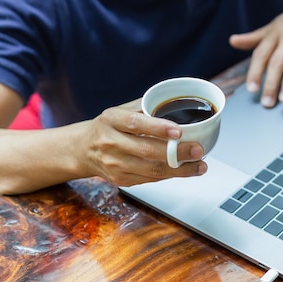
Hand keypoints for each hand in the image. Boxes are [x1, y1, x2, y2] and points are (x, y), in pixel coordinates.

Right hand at [76, 99, 206, 186]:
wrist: (82, 149)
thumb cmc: (109, 127)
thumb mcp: (121, 110)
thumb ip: (146, 106)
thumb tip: (178, 101)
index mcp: (112, 120)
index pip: (136, 124)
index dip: (158, 128)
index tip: (179, 131)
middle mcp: (110, 142)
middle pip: (147, 151)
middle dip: (177, 152)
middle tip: (198, 150)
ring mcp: (114, 164)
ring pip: (152, 170)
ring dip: (180, 169)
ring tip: (199, 164)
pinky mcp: (120, 180)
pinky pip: (150, 179)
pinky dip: (170, 176)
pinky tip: (185, 170)